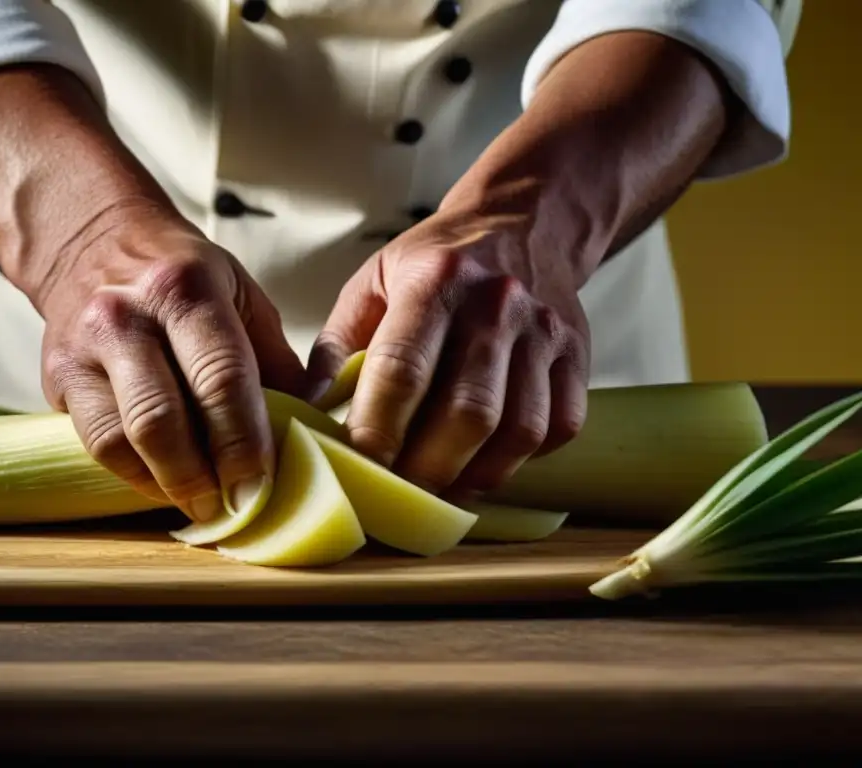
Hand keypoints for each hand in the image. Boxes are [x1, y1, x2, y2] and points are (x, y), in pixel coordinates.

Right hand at [37, 203, 304, 521]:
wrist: (92, 241)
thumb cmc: (181, 274)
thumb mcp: (240, 294)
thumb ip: (275, 359)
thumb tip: (311, 426)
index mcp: (184, 290)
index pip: (220, 378)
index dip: (243, 442)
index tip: (261, 485)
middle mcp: (125, 316)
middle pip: (162, 417)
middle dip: (202, 476)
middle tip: (233, 508)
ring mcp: (83, 348)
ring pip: (120, 440)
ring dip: (166, 485)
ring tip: (201, 505)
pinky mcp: (57, 377)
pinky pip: (95, 443)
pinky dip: (134, 475)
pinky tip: (165, 483)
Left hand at [305, 210, 590, 498]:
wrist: (522, 222)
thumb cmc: (434, 263)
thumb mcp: (372, 282)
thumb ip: (336, 347)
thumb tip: (308, 415)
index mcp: (435, 279)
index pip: (402, 371)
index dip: (377, 431)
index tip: (356, 469)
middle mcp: (497, 304)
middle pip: (467, 413)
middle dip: (426, 470)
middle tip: (397, 496)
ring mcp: (545, 331)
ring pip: (519, 430)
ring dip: (475, 476)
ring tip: (440, 490)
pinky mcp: (578, 355)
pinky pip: (559, 428)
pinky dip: (521, 460)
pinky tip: (485, 463)